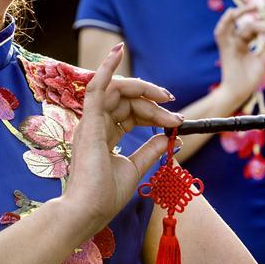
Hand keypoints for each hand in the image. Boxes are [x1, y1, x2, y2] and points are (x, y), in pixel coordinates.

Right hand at [63, 44, 182, 231]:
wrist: (88, 211)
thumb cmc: (105, 195)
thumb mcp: (135, 168)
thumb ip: (149, 150)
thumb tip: (168, 137)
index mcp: (103, 136)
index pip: (130, 113)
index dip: (153, 113)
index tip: (176, 121)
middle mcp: (95, 125)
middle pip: (127, 101)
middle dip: (153, 103)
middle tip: (175, 113)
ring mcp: (90, 122)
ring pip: (117, 91)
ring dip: (142, 88)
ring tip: (164, 95)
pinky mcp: (88, 121)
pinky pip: (95, 87)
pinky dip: (106, 68)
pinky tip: (117, 52)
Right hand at [214, 6, 264, 108]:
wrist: (239, 92)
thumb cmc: (249, 80)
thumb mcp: (263, 60)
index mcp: (244, 45)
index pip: (256, 30)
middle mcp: (236, 42)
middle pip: (246, 25)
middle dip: (254, 17)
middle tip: (262, 7)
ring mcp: (230, 45)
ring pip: (230, 24)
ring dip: (237, 14)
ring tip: (250, 7)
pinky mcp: (225, 49)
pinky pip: (221, 33)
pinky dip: (224, 22)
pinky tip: (232, 13)